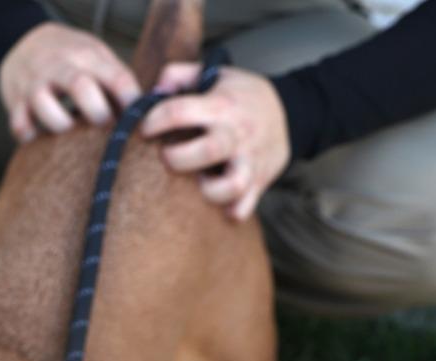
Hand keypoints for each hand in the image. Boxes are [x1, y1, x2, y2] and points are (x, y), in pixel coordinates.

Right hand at [0, 23, 140, 142]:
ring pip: (45, 104)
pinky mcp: (15, 101)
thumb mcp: (95, 58)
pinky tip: (38, 137)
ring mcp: (35, 83)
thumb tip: (147, 110)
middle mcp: (59, 66)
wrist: (24, 42)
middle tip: (104, 128)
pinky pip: (19, 123)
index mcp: (86, 56)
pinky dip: (28, 134)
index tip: (138, 122)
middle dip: (97, 113)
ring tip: (69, 131)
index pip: (115, 76)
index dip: (129, 101)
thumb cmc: (69, 60)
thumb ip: (117, 81)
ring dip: (60, 124)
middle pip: (80, 87)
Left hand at [141, 63, 290, 220]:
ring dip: (208, 190)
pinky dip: (229, 211)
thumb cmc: (240, 97)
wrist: (290, 113)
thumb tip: (153, 94)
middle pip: (208, 150)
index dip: (154, 121)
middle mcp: (237, 134)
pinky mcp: (258, 183)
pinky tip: (219, 203)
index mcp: (222, 105)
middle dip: (179, 158)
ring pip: (231, 186)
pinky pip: (243, 208)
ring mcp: (250, 161)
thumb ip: (179, 76)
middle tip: (168, 157)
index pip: (179, 111)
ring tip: (200, 180)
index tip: (145, 129)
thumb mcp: (215, 74)